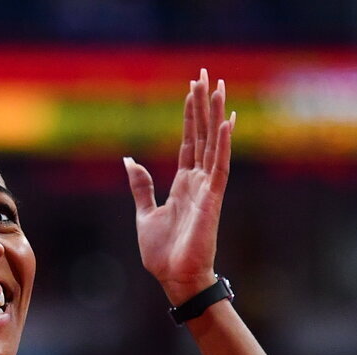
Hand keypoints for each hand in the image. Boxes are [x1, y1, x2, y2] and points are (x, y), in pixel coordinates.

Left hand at [124, 69, 234, 306]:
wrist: (174, 278)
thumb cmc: (163, 254)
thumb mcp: (144, 214)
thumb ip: (141, 186)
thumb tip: (129, 160)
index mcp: (183, 184)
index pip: (190, 142)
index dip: (190, 116)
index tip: (192, 90)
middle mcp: (198, 182)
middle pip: (203, 135)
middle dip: (203, 105)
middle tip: (207, 74)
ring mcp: (207, 190)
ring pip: (214, 144)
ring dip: (215, 115)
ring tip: (218, 86)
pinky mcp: (212, 200)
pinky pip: (220, 167)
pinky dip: (224, 145)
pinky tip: (227, 122)